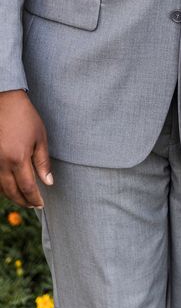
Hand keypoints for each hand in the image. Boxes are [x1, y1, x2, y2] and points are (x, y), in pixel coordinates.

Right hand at [0, 90, 52, 207]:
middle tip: (33, 205)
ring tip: (23, 199)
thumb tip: (48, 182)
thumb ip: (43, 162)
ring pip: (1, 188)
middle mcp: (2, 163)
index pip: (27, 187)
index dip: (34, 198)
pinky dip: (3, 187)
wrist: (6, 102)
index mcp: (18, 159)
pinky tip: (11, 187)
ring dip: (12, 196)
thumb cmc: (26, 118)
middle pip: (12, 191)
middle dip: (23, 201)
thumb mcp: (40, 138)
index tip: (41, 204)